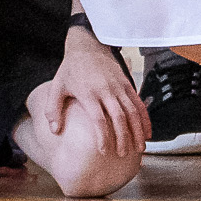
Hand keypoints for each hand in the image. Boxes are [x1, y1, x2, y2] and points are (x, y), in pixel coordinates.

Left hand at [42, 27, 146, 160]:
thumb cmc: (71, 69)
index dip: (103, 136)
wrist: (88, 46)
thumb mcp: (57, 87)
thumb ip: (53, 110)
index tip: (104, 151)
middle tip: (124, 154)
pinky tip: (147, 130)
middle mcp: (107, 90)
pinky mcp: (127, 83)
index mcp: (89, 93)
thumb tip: (54, 131)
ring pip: (133, 110)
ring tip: (140, 147)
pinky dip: (145, 117)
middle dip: (123, 137)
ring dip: (138, 130)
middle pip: (119, 117)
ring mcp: (119, 86)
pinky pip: (139, 102)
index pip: (99, 119)